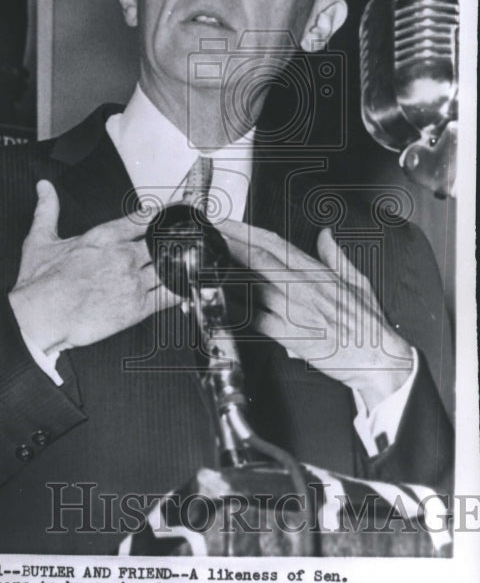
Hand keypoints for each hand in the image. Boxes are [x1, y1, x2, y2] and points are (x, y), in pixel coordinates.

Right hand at [9, 181, 178, 354]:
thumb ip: (47, 209)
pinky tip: (184, 288)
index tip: (170, 217)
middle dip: (171, 243)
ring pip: (168, 268)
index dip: (160, 216)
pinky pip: (168, 296)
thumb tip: (44, 187)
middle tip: (183, 242)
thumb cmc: (40, 283)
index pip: (143, 219)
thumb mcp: (40, 238)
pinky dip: (179, 290)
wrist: (41, 316)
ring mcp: (132, 281)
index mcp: (104, 236)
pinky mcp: (137, 308)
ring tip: (186, 265)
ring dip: (177, 266)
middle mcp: (122, 256)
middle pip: (160, 243)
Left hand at [218, 222, 413, 410]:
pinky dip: (233, 307)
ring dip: (225, 269)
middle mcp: (301, 287)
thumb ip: (336, 257)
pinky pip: (252, 318)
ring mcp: (292, 310)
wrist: (379, 360)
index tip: (226, 222)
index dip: (246, 230)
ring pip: (250, 283)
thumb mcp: (358, 282)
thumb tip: (325, 235)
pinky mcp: (287, 335)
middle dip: (228, 241)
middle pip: (257, 257)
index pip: (275, 243)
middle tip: (206, 231)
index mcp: (316, 273)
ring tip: (203, 259)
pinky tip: (216, 299)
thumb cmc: (368, 327)